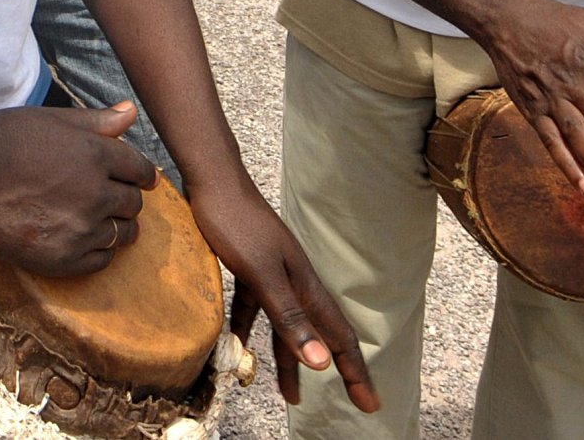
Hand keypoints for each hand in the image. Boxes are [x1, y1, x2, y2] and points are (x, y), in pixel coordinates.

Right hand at [0, 102, 155, 276]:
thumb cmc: (1, 139)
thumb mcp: (51, 120)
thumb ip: (96, 121)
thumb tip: (131, 112)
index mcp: (95, 156)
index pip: (141, 170)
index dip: (140, 173)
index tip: (134, 178)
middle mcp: (95, 195)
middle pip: (133, 204)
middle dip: (124, 197)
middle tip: (106, 195)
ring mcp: (80, 230)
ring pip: (121, 234)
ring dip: (114, 225)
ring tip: (91, 217)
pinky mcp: (63, 260)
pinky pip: (101, 260)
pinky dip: (96, 250)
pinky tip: (77, 237)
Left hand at [195, 174, 377, 412]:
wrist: (213, 179)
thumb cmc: (236, 223)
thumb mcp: (261, 274)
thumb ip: (289, 316)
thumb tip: (320, 361)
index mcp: (305, 285)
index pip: (339, 336)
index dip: (355, 372)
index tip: (370, 404)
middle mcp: (295, 281)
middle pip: (320, 334)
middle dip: (337, 370)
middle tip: (356, 404)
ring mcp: (272, 273)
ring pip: (287, 327)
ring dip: (290, 360)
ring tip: (291, 395)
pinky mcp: (248, 267)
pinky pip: (254, 308)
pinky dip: (249, 329)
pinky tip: (239, 345)